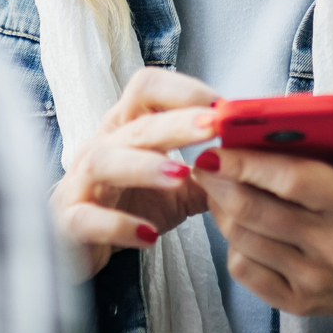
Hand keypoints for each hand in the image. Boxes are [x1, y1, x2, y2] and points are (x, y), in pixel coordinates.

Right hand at [53, 67, 219, 279]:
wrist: (81, 245)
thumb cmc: (131, 205)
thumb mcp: (179, 187)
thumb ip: (214, 172)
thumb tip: (263, 158)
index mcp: (128, 127)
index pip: (148, 88)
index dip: (185, 91)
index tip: (225, 108)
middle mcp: (101, 145)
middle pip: (136, 124)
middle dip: (176, 122)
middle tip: (215, 125)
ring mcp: (80, 182)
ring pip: (105, 160)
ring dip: (144, 165)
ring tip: (180, 175)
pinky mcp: (68, 220)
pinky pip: (88, 218)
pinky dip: (117, 226)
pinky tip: (147, 236)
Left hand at [193, 126, 332, 332]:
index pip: (291, 180)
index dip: (247, 163)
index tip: (218, 147)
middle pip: (256, 210)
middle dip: (219, 183)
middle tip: (203, 164)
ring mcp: (313, 278)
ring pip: (243, 239)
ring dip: (219, 210)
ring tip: (215, 189)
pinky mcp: (298, 302)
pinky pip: (246, 271)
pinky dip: (231, 244)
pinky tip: (235, 224)